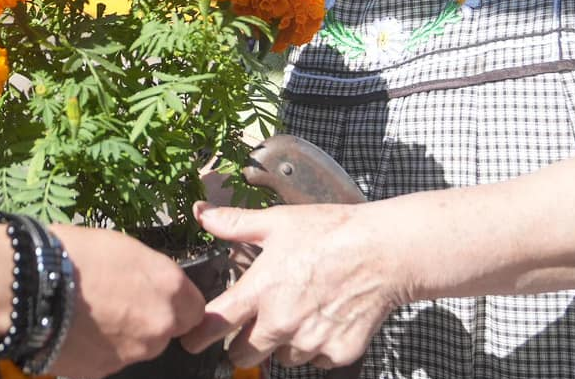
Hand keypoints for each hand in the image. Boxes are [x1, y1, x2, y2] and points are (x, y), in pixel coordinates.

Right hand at [47, 224, 205, 378]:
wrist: (27, 286)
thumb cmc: (72, 254)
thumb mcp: (122, 247)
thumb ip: (149, 273)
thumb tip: (151, 286)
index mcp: (169, 288)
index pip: (195, 309)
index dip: (176, 303)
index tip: (156, 296)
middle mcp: (159, 325)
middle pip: (166, 330)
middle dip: (148, 320)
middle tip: (116, 302)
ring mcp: (132, 354)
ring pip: (137, 348)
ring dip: (122, 336)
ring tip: (89, 316)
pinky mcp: (104, 372)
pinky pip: (108, 361)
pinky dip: (97, 350)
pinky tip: (76, 331)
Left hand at [181, 202, 397, 370]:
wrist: (384, 251)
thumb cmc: (332, 232)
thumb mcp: (278, 221)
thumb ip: (235, 223)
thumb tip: (202, 214)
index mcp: (261, 291)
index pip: (215, 324)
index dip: (197, 336)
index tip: (191, 340)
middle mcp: (281, 322)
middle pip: (243, 352)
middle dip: (243, 342)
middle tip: (257, 321)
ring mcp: (310, 341)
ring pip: (282, 357)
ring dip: (283, 343)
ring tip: (301, 310)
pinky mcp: (337, 353)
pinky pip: (315, 359)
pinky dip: (316, 345)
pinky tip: (325, 317)